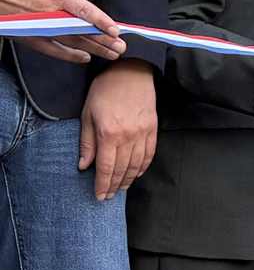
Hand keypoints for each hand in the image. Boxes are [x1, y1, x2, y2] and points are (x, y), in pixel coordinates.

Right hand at [0, 0, 124, 63]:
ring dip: (94, 49)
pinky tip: (84, 57)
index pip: (85, 12)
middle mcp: (50, 15)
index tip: (116, 30)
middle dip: (104, 40)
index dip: (102, 22)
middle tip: (121, 46)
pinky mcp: (31, 38)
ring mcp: (41, 29)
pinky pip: (54, 50)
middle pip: (83, 31)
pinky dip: (70, 56)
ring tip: (111, 54)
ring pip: (72, 42)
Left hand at [78, 61, 156, 199]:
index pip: (106, 167)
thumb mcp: (88, 114)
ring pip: (137, 164)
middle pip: (122, 169)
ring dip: (129, 179)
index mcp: (109, 133)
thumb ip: (87, 142)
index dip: (102, 184)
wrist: (131, 72)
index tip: (99, 196)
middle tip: (108, 197)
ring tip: (121, 188)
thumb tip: (84, 165)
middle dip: (114, 185)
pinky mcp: (153, 128)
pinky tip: (136, 173)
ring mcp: (143, 133)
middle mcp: (128, 136)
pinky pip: (149, 153)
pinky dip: (143, 166)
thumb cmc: (105, 91)